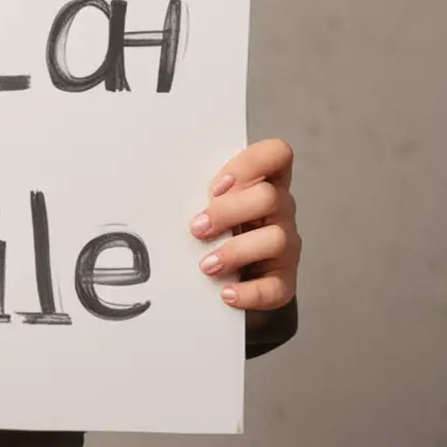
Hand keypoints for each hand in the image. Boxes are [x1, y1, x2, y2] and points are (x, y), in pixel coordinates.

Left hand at [188, 137, 299, 310]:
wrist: (234, 273)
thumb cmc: (218, 227)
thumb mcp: (211, 202)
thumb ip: (202, 192)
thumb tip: (160, 187)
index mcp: (265, 182)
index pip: (277, 154)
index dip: (248, 165)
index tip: (216, 186)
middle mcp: (280, 210)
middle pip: (269, 197)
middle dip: (227, 211)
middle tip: (197, 227)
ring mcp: (285, 245)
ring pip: (276, 238)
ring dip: (235, 251)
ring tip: (207, 264)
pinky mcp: (282, 280)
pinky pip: (275, 287)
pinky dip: (250, 292)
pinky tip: (227, 293)